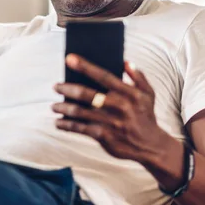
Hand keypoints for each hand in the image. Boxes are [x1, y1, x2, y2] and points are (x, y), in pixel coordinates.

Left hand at [52, 54, 178, 165]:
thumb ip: (138, 76)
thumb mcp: (148, 93)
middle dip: (67, 88)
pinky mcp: (104, 136)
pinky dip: (66, 125)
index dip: (85, 66)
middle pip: (87, 94)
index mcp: (128, 93)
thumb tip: (125, 62)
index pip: (103, 76)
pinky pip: (80, 129)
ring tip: (54, 106)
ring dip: (63, 108)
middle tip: (56, 86)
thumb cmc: (146, 116)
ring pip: (80, 112)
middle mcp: (118, 106)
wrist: (151, 146)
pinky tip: (58, 122)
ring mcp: (110, 122)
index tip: (69, 58)